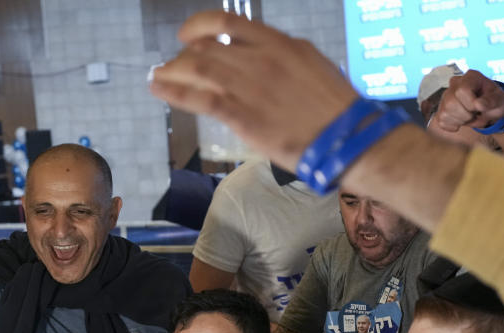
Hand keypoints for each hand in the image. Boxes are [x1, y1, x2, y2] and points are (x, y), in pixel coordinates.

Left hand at [149, 10, 358, 171]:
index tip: (188, 36)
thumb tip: (258, 56)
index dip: (199, 26)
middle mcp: (259, 59)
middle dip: (183, 57)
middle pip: (206, 47)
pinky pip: (199, 98)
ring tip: (156, 77)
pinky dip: (173, 91)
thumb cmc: (335, 107)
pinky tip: (159, 89)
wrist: (346, 138)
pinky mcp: (242, 116)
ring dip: (170, 71)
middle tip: (174, 68)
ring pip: (196, 69)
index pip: (226, 22)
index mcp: (278, 43)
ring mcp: (248, 86)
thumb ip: (281, 57)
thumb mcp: (311, 65)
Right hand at [431, 70, 503, 132]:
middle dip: (467, 115)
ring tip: (472, 116)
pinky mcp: (441, 109)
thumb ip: (492, 100)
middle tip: (477, 113)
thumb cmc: (495, 101)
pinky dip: (454, 125)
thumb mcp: (501, 99)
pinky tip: (463, 120)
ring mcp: (446, 96)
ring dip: (462, 121)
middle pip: (451, 103)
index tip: (480, 108)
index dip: (470, 104)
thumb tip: (479, 104)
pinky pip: (442, 121)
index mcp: (471, 77)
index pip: (462, 90)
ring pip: (445, 113)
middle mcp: (455, 84)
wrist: (490, 109)